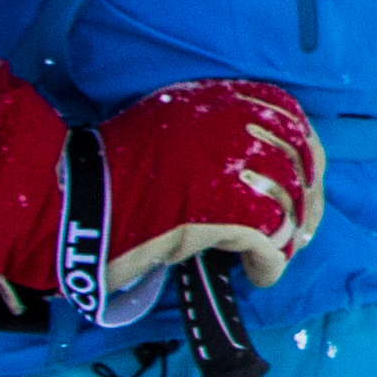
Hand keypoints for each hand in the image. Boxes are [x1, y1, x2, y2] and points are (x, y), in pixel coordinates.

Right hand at [0, 66, 326, 314]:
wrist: (69, 199)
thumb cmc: (110, 172)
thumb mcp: (171, 130)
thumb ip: (217, 137)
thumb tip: (260, 169)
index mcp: (222, 100)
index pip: (293, 122)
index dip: (307, 159)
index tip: (305, 188)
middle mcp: (235, 125)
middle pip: (300, 166)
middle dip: (305, 205)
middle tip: (297, 235)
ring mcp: (232, 168)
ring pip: (288, 208)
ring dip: (286, 239)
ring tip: (270, 257)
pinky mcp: (223, 212)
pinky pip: (270, 242)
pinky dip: (271, 265)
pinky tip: (258, 276)